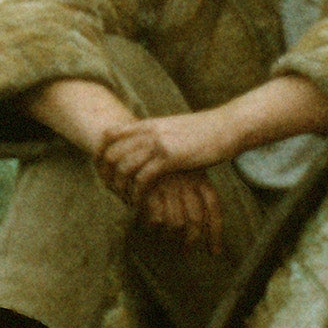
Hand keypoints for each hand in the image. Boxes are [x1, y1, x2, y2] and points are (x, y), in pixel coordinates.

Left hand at [92, 111, 240, 245]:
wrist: (228, 127)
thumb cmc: (205, 131)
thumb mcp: (175, 128)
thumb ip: (158, 134)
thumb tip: (149, 141)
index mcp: (147, 124)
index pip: (110, 134)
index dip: (99, 152)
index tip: (99, 169)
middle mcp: (148, 132)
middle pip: (111, 153)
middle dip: (106, 175)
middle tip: (110, 192)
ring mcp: (158, 144)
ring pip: (124, 167)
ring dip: (121, 188)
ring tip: (125, 200)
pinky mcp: (170, 158)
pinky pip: (143, 179)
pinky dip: (138, 194)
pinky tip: (140, 204)